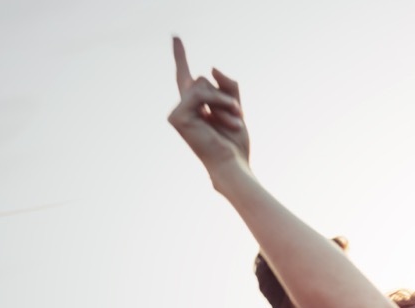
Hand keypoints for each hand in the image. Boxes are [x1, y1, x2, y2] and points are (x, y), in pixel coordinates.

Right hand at [168, 37, 249, 173]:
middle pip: (202, 79)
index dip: (180, 56)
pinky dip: (217, 102)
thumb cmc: (234, 143)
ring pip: (201, 84)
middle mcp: (184, 108)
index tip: (175, 37)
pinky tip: (226, 118)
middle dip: (225, 95)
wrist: (232, 163)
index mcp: (196, 107)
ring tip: (235, 118)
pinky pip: (198, 94)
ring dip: (224, 100)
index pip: (187, 77)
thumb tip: (210, 68)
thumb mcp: (235, 108)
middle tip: (238, 115)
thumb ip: (227, 86)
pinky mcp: (176, 117)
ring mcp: (177, 113)